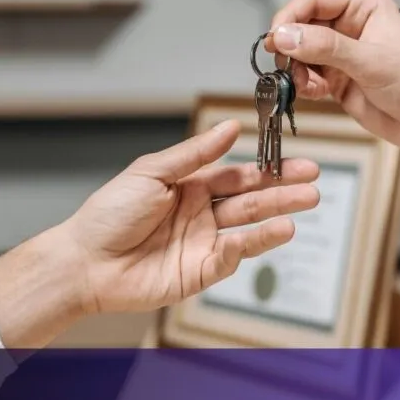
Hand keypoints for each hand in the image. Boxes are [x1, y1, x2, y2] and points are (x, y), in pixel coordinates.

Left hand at [0, 120, 319, 348]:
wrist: (86, 262)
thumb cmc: (110, 213)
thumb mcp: (152, 172)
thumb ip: (195, 154)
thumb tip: (230, 127)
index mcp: (190, 187)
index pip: (237, 176)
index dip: (266, 169)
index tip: (294, 162)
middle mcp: (202, 214)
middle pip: (250, 200)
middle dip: (282, 191)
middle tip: (313, 183)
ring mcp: (203, 243)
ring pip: (248, 228)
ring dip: (277, 217)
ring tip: (305, 205)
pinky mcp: (201, 272)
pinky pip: (233, 256)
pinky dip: (253, 244)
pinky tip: (273, 231)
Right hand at [266, 0, 399, 180]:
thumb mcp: (370, 60)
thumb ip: (325, 47)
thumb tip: (286, 36)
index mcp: (363, 5)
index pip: (313, 0)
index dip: (290, 17)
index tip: (277, 39)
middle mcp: (349, 25)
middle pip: (301, 26)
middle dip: (292, 48)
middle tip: (287, 67)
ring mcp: (341, 53)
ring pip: (300, 53)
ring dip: (297, 71)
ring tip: (309, 86)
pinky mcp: (336, 78)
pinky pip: (307, 76)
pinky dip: (304, 86)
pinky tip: (317, 93)